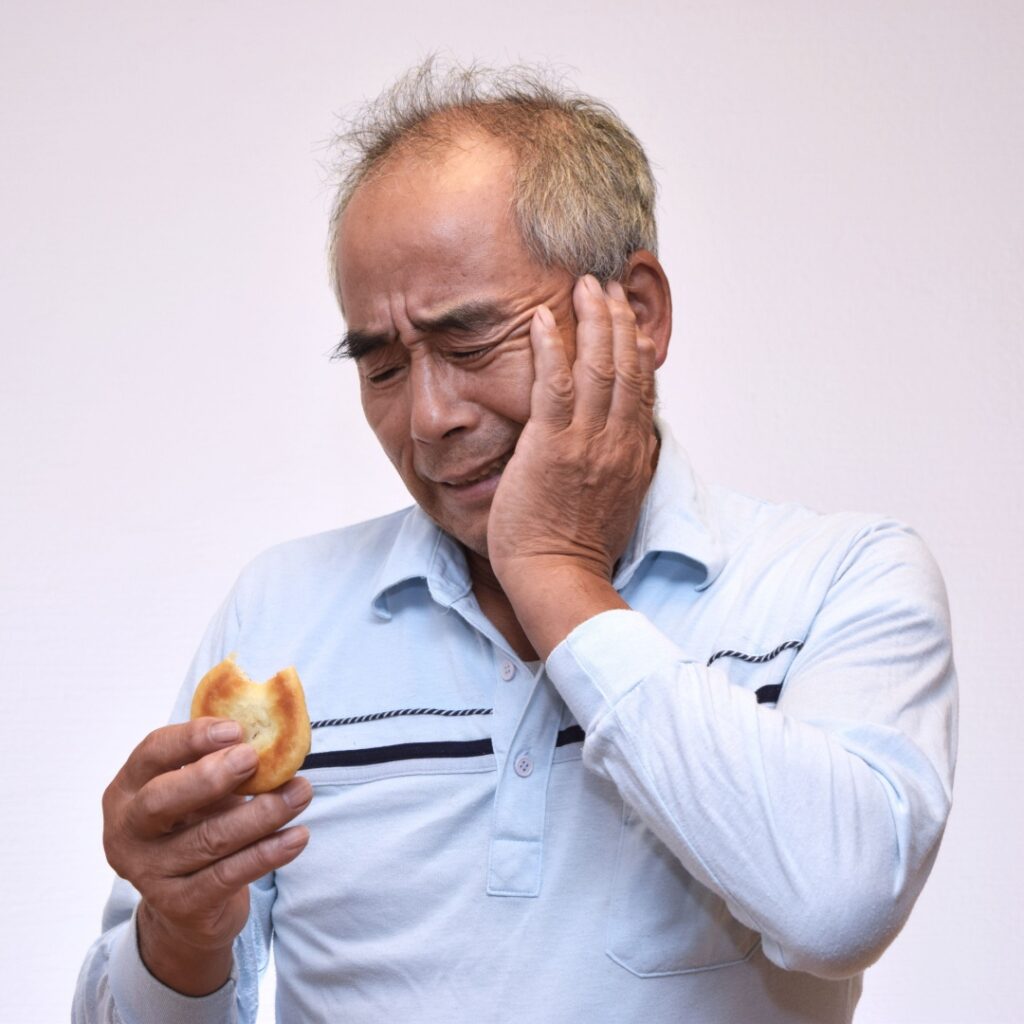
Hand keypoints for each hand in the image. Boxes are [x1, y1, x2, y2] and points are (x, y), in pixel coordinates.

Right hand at [102, 718, 311, 993]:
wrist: (187, 907)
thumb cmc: (195, 827)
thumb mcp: (197, 792)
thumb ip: (219, 764)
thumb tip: (269, 738)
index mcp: (127, 790)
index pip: (151, 754)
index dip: (191, 738)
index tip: (236, 729)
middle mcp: (126, 832)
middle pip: (161, 801)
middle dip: (211, 776)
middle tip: (254, 758)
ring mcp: (148, 872)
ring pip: (208, 839)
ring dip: (261, 813)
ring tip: (301, 792)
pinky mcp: (179, 906)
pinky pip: (228, 876)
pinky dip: (267, 853)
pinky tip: (297, 836)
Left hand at [486, 275, 657, 653]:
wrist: (558, 577)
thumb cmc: (579, 548)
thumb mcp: (620, 503)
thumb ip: (628, 466)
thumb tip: (639, 442)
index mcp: (633, 454)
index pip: (642, 389)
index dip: (638, 349)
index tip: (631, 322)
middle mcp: (617, 442)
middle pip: (627, 367)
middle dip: (619, 321)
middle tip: (607, 288)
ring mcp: (586, 443)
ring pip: (598, 368)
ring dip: (594, 321)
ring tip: (586, 287)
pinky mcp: (551, 448)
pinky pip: (554, 387)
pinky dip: (551, 350)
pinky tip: (545, 320)